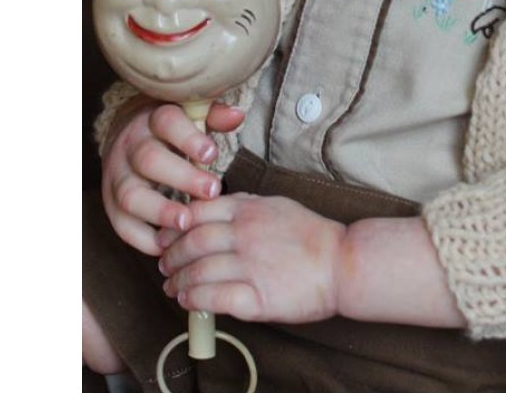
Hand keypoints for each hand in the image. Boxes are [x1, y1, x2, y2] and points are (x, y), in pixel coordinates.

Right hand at [101, 98, 244, 256]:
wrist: (129, 134)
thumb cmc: (172, 128)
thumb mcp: (191, 114)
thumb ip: (214, 116)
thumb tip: (236, 115)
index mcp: (153, 118)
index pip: (167, 122)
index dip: (189, 139)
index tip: (212, 155)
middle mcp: (130, 144)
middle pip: (149, 160)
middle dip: (182, 178)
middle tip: (212, 191)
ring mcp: (116, 174)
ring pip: (130, 195)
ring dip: (159, 212)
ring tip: (187, 224)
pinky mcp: (110, 201)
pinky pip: (121, 224)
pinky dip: (142, 238)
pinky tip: (167, 245)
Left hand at [157, 192, 344, 322]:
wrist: (341, 263)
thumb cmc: (312, 235)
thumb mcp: (278, 204)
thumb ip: (246, 203)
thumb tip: (218, 205)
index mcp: (249, 210)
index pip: (198, 212)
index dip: (175, 226)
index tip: (166, 237)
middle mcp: (245, 235)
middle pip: (191, 242)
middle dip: (170, 256)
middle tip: (163, 264)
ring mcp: (250, 266)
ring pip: (197, 272)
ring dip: (177, 281)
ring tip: (172, 287)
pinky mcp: (257, 298)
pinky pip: (214, 298)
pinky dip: (194, 301)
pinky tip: (188, 302)